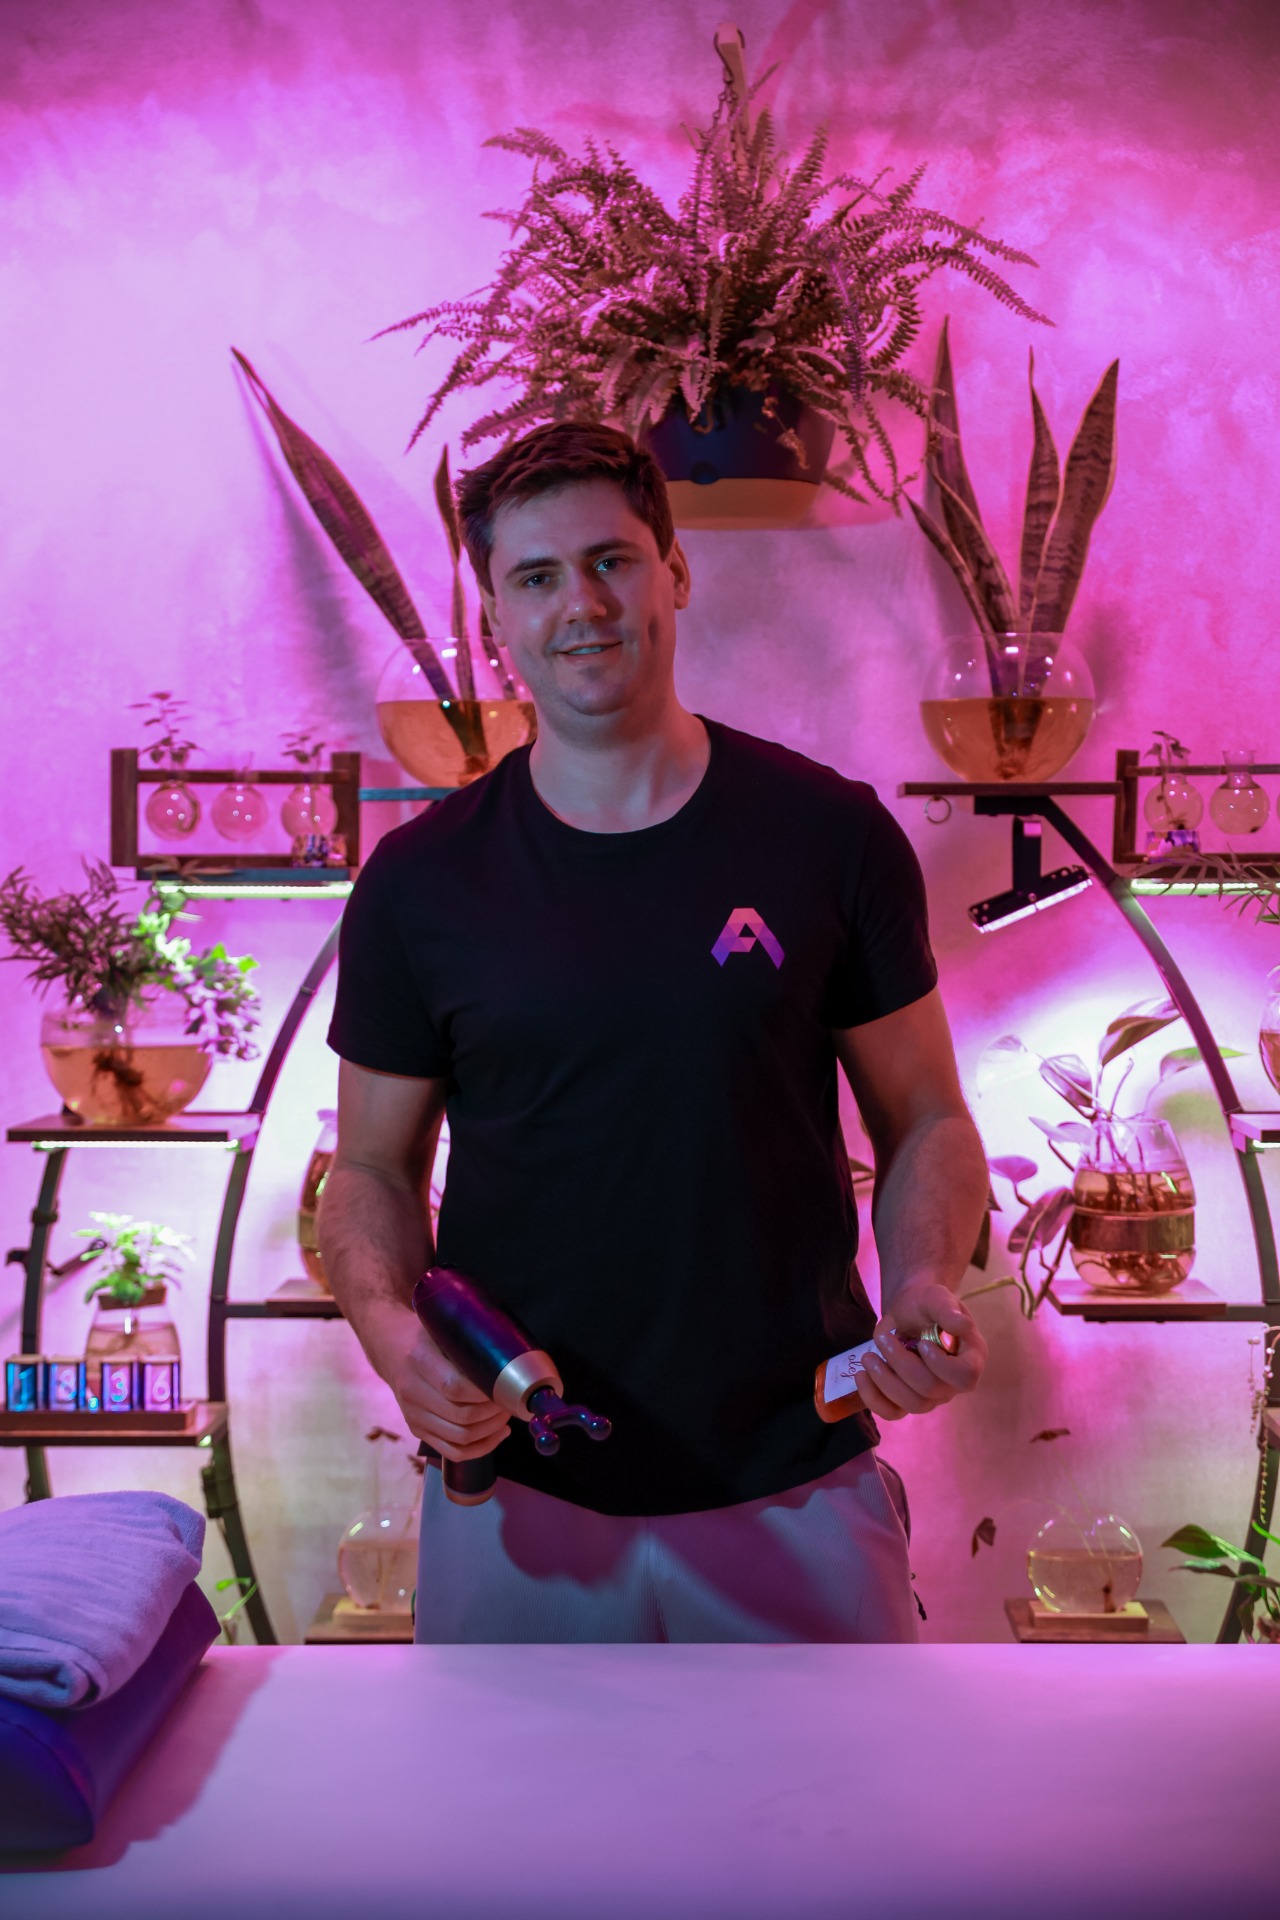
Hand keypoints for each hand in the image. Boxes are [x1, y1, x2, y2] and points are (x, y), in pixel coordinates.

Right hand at [365, 1304, 511, 1462]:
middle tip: (510, 1400)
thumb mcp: (441, 1328)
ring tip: (505, 1415)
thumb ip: (466, 1342)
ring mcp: (413, 1415)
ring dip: (490, 1430)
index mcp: (419, 1360)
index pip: (455, 1388)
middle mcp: (412, 1392)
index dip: (485, 1393)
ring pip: (459, 1438)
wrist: (390, 1348)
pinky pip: (452, 1451)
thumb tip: (505, 1357)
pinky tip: (497, 1434)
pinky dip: (480, 1448)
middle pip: (461, 1417)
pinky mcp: (417, 1429)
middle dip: (494, 1412)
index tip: (505, 1387)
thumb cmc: (424, 1334)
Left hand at [854, 1279, 986, 1423]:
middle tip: (884, 1340)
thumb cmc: (926, 1304)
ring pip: (911, 1405)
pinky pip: (892, 1412)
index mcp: (970, 1358)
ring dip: (885, 1381)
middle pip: (931, 1391)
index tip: (921, 1343)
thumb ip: (948, 1310)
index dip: (941, 1366)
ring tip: (868, 1358)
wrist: (907, 1310)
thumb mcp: (937, 1298)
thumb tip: (962, 1325)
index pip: (965, 1377)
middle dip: (902, 1365)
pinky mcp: (906, 1400)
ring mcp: (931, 1395)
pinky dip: (873, 1398)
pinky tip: (861, 1376)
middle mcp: (953, 1383)